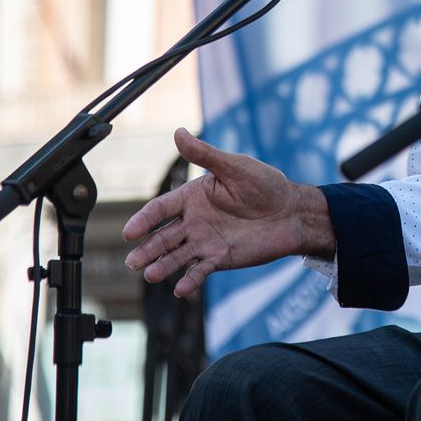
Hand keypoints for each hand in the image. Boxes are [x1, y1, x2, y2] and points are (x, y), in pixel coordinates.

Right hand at [122, 129, 333, 297]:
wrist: (292, 212)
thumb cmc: (266, 184)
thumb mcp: (235, 166)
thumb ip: (205, 154)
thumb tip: (178, 132)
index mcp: (193, 196)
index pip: (161, 208)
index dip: (144, 220)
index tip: (129, 232)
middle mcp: (195, 220)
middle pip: (164, 236)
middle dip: (147, 249)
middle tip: (132, 262)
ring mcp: (206, 241)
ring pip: (178, 255)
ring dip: (163, 265)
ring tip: (150, 275)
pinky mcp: (221, 257)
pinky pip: (201, 270)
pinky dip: (190, 280)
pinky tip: (179, 289)